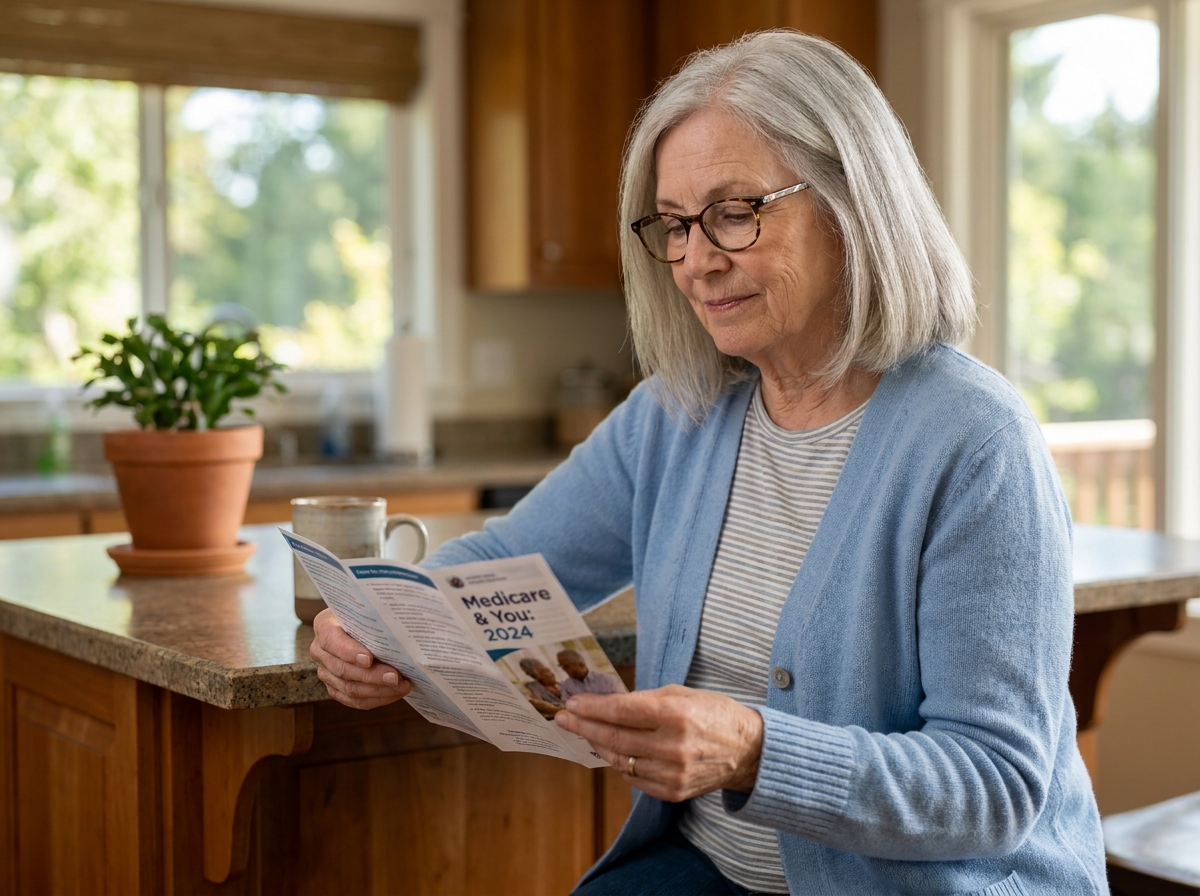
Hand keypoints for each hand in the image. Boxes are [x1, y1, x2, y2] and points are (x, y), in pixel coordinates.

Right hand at [309, 608, 410, 708]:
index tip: (369, 659)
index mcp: (324, 625)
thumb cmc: (368, 614)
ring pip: (349, 689)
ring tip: (402, 686)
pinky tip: (394, 693)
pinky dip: (377, 698)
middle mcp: (320, 651)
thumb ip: (376, 614)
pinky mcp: (336, 688)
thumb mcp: (368, 608)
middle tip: (396, 677)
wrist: (362, 625)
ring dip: (378, 690)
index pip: (331, 640)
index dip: (349, 652)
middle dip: (372, 676)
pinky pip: (354, 701)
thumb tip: (402, 621)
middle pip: (343, 669)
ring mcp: (326, 672)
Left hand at [555, 684, 762, 801]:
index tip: (572, 704)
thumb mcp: (682, 693)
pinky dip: (620, 763)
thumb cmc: (714, 714)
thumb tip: (606, 703)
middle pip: (614, 737)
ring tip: (585, 733)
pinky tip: (614, 751)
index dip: (592, 708)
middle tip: (563, 719)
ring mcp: (672, 773)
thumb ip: (644, 699)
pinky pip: (633, 778)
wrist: (748, 751)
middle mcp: (672, 746)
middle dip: (583, 726)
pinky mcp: (672, 792)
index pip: (621, 711)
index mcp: (676, 714)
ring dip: (598, 745)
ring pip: (619, 760)